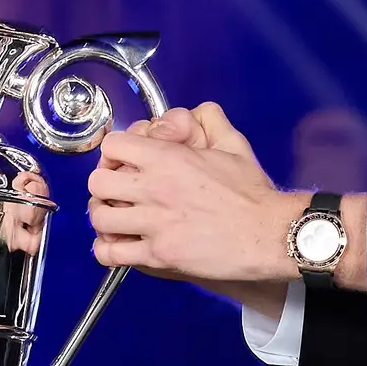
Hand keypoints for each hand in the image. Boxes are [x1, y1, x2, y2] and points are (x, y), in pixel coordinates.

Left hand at [89, 103, 301, 295]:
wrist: (268, 234)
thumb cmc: (253, 194)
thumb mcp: (234, 146)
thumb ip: (212, 121)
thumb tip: (199, 110)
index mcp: (168, 159)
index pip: (112, 146)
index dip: (113, 154)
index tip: (121, 163)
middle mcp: (155, 189)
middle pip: (97, 182)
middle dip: (104, 187)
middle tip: (116, 194)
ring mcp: (154, 224)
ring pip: (99, 218)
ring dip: (105, 218)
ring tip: (118, 221)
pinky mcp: (159, 255)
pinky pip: (112, 254)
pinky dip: (109, 251)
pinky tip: (120, 246)